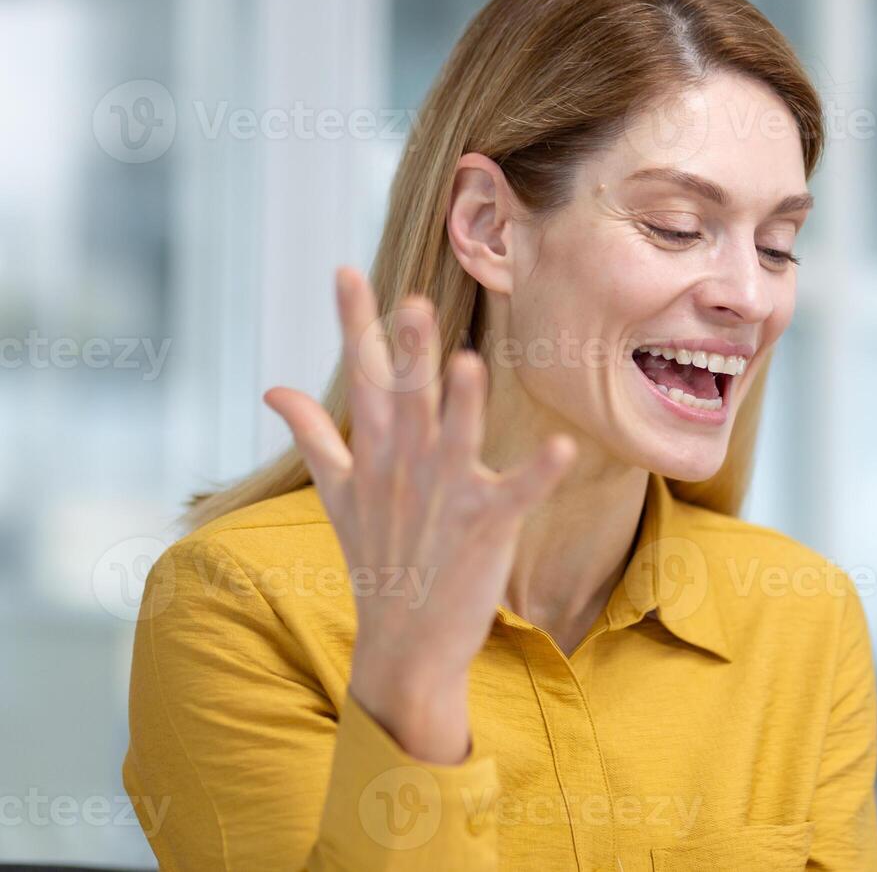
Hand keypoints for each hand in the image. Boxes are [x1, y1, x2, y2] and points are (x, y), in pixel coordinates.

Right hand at [263, 267, 574, 762]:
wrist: (404, 647)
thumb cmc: (378, 560)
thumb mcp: (336, 495)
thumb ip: (312, 435)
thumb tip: (272, 389)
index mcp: (375, 455)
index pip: (362, 377)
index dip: (356, 324)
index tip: (346, 272)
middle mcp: (405, 470)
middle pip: (407, 399)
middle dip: (408, 352)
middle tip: (412, 300)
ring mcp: (444, 499)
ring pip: (453, 439)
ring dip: (462, 404)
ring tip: (469, 362)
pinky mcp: (485, 527)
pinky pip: (514, 493)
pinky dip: (536, 472)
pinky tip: (560, 446)